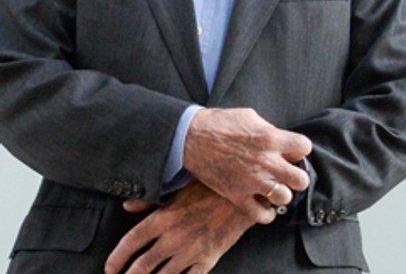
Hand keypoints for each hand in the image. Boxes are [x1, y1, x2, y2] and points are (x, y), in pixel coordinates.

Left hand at [104, 181, 256, 273]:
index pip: (130, 243)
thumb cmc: (215, 185)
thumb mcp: (182, 185)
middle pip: (141, 267)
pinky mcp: (209, 259)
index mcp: (165, 218)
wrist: (249, 194)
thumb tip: (128, 206)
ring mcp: (192, 251)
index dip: (116, 259)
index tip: (110, 269)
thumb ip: (152, 198)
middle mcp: (175, 238)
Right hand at [183, 107, 310, 221]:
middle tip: (288, 173)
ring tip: (275, 188)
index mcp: (271, 139)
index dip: (300, 149)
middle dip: (297, 176)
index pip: (305, 148)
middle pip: (301, 180)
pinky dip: (266, 213)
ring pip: (285, 199)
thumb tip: (284, 142)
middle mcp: (266, 162)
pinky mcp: (236, 196)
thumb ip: (272, 131)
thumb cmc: (221, 123)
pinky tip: (264, 205)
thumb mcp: (252, 117)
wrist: (190, 138)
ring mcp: (252, 182)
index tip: (293, 151)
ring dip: (282, 193)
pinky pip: (261, 215)